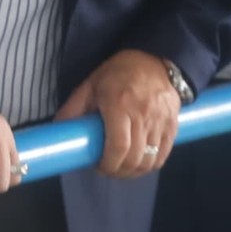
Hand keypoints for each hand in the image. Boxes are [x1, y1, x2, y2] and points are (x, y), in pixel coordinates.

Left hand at [54, 50, 180, 177]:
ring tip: (122, 168)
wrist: (154, 60)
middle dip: (119, 171)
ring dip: (134, 171)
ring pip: (150, 160)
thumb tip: (57, 130)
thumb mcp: (90, 85)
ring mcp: (161, 121)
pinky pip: (163, 155)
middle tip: (108, 169)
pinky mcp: (173, 125)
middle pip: (134, 158)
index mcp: (119, 104)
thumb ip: (73, 108)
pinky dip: (150, 165)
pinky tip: (139, 163)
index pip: (118, 146)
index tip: (99, 167)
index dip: (108, 164)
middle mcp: (143, 115)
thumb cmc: (118, 73)